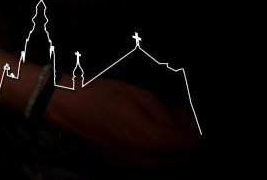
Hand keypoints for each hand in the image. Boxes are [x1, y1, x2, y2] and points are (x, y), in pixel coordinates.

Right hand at [46, 77, 201, 165]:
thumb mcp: (143, 96)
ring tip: (160, 126)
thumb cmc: (105, 97)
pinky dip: (157, 155)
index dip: (195, 129)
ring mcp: (135, 170)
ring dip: (174, 150)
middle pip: (187, 161)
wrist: (71, 109)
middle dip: (188, 142)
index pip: (196, 146)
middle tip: (175, 119)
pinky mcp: (124, 170)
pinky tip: (144, 136)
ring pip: (170, 167)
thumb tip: (178, 128)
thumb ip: (168, 116)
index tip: (181, 113)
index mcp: (156, 143)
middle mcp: (149, 163)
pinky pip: (152, 168)